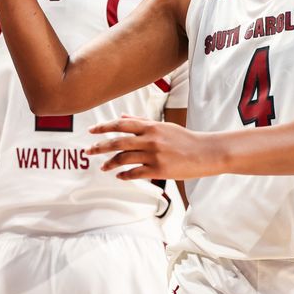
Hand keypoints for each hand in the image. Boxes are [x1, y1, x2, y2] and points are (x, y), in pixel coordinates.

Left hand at [87, 115, 220, 179]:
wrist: (205, 152)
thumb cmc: (184, 139)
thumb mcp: (163, 126)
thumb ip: (141, 122)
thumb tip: (121, 117)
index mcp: (151, 126)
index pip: (121, 125)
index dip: (104, 127)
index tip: (91, 131)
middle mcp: (150, 139)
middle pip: (118, 142)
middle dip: (100, 146)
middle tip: (89, 150)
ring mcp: (154, 155)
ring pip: (124, 158)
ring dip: (110, 163)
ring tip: (103, 167)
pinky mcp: (159, 170)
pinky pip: (136, 173)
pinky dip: (124, 175)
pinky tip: (119, 176)